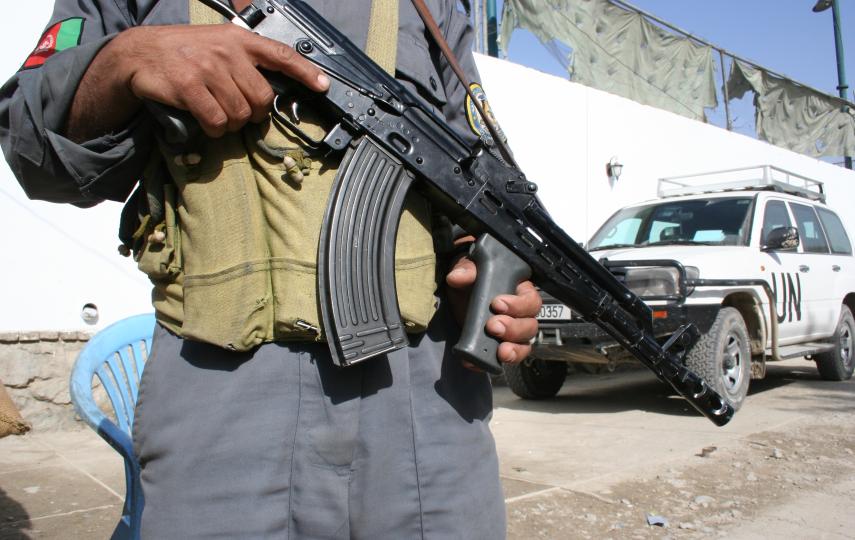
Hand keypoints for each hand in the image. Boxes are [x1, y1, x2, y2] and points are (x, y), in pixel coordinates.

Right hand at [67, 24, 328, 140]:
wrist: (139, 53)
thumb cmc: (183, 53)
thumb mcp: (217, 44)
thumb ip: (244, 61)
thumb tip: (270, 90)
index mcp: (238, 40)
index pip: (281, 54)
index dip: (305, 72)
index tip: (323, 86)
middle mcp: (227, 51)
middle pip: (261, 98)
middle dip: (253, 113)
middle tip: (239, 112)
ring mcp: (208, 68)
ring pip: (240, 114)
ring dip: (230, 124)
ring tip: (216, 115)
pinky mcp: (189, 86)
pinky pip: (216, 120)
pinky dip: (214, 129)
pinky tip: (206, 122)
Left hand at [446, 253, 541, 367]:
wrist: (457, 297)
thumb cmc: (471, 279)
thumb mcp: (468, 267)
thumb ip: (466, 269)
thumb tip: (458, 277)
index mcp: (519, 292)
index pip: (530, 300)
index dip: (518, 304)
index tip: (497, 304)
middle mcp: (520, 315)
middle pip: (530, 326)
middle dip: (513, 328)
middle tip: (493, 326)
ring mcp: (511, 334)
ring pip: (523, 345)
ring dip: (513, 350)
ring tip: (500, 351)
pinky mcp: (499, 348)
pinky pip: (504, 360)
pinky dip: (493, 364)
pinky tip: (478, 363)